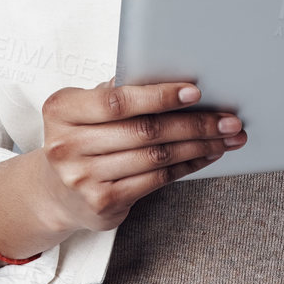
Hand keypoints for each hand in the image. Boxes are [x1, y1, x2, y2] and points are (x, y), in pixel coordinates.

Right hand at [35, 80, 244, 233]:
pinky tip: (204, 156)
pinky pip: (156, 180)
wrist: (56, 192)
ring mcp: (83, 178)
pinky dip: (186, 166)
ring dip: (197, 146)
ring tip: (224, 138)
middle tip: (227, 120)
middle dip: (193, 123)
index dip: (158, 96)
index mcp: (62, 110)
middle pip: (143, 131)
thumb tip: (173, 80)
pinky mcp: (102, 202)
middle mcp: (67, 145)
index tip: (194, 92)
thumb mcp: (85, 110)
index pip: (116, 101)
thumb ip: (117, 95)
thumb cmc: (80, 139)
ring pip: (155, 156)